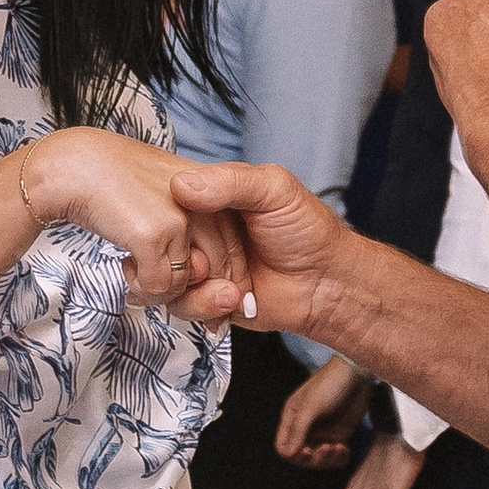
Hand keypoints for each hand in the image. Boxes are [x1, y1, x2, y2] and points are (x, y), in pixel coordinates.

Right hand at [27, 127, 247, 313]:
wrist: (73, 163)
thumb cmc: (117, 182)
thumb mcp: (171, 197)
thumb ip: (199, 229)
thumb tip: (211, 282)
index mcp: (216, 192)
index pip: (235, 253)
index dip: (218, 282)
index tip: (194, 291)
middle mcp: (208, 204)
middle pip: (219, 276)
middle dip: (192, 296)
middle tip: (158, 285)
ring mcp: (183, 218)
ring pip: (188, 286)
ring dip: (160, 294)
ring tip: (137, 273)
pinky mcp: (155, 233)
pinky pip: (160, 288)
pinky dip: (143, 290)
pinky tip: (128, 268)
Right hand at [170, 158, 349, 341]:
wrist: (328, 284)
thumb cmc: (307, 230)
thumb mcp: (274, 189)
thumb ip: (230, 181)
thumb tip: (181, 185)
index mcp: (211, 200)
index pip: (166, 204)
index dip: (166, 219)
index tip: (180, 228)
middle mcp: (202, 234)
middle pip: (160, 245)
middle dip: (179, 260)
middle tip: (206, 265)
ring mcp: (204, 268)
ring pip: (166, 279)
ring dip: (193, 288)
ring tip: (229, 290)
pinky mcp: (208, 299)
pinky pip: (182, 306)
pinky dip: (202, 307)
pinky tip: (232, 301)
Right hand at [276, 351, 370, 467]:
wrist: (357, 374)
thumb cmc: (330, 384)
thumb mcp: (312, 405)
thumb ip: (299, 429)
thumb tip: (287, 454)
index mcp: (292, 419)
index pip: (284, 447)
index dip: (293, 455)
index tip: (308, 450)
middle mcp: (305, 429)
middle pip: (301, 458)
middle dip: (314, 459)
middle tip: (327, 448)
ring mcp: (323, 433)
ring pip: (319, 460)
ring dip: (328, 459)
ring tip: (339, 447)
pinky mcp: (339, 435)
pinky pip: (335, 456)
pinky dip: (339, 458)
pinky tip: (345, 449)